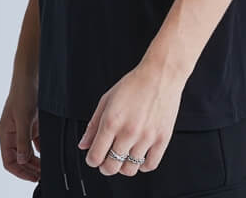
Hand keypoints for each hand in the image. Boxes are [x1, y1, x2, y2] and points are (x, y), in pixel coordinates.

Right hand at [0, 78, 40, 182]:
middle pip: (19, 158)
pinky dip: (41, 148)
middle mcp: (12, 133)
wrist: (30, 74)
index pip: (9, 161)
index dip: (20, 172)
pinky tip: (48, 152)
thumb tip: (22, 160)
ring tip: (46, 167)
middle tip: (42, 175)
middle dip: (29, 168)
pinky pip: (35, 140)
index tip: (33, 177)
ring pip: (28, 151)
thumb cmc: (23, 92)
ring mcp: (22, 128)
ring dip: (36, 160)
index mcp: (5, 134)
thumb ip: (23, 140)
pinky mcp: (32, 122)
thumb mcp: (23, 118)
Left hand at [76, 59, 186, 176]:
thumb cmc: (135, 84)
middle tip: (107, 160)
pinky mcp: (162, 139)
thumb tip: (84, 144)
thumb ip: (93, 124)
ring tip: (124, 156)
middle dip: (105, 167)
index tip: (94, 157)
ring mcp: (146, 137)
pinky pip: (150, 165)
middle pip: (111, 167)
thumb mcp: (107, 99)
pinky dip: (142, 166)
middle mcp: (128, 132)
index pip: (95, 157)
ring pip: (130, 169)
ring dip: (123, 166)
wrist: (160, 75)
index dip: (92, 160)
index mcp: (112, 121)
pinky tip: (139, 156)